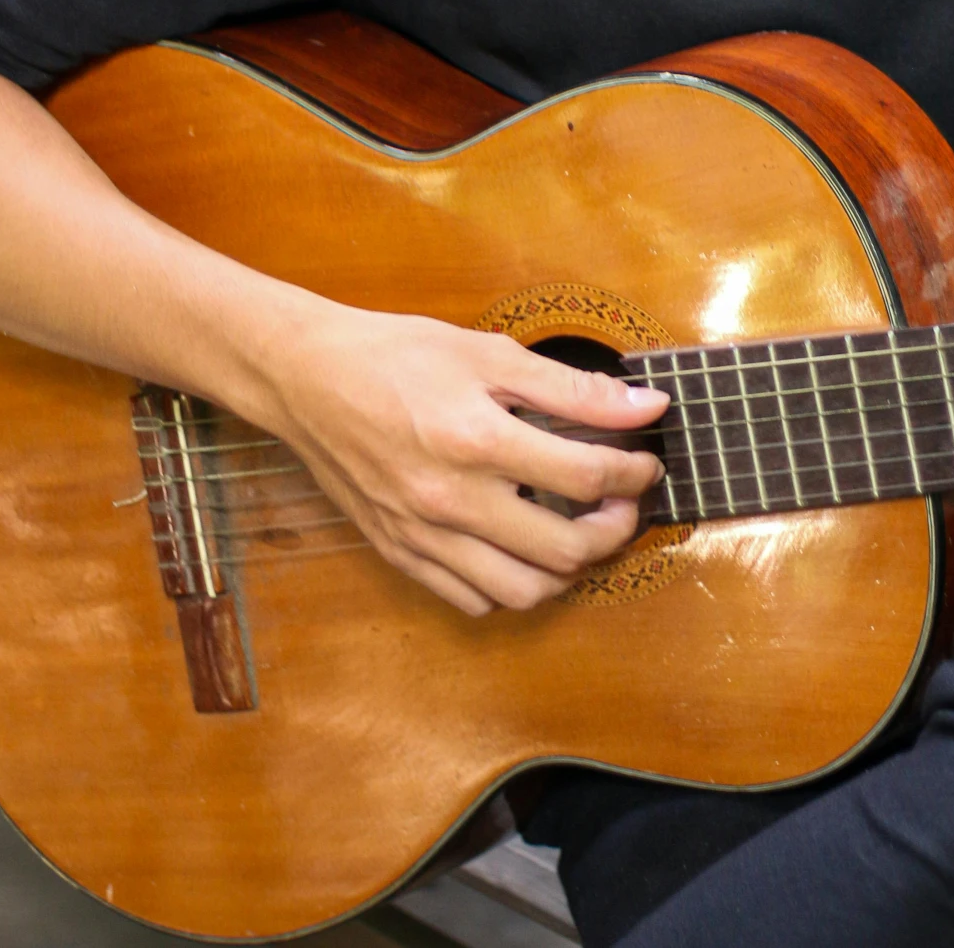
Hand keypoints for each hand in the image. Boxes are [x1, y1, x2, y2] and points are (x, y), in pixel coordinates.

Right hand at [262, 305, 668, 617]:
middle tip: (625, 502)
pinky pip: (471, 599)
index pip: (586, 476)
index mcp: (477, 441)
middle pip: (563, 549)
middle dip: (614, 530)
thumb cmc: (398, 355)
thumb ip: (572, 387)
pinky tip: (522, 548)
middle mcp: (450, 500)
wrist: (307, 377)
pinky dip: (511, 585)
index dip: (633, 473)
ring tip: (580, 531)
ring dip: (567, 570)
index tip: (646, 461)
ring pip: (521, 591)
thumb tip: (646, 405)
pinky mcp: (399, 553)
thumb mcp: (489, 352)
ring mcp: (422, 536)